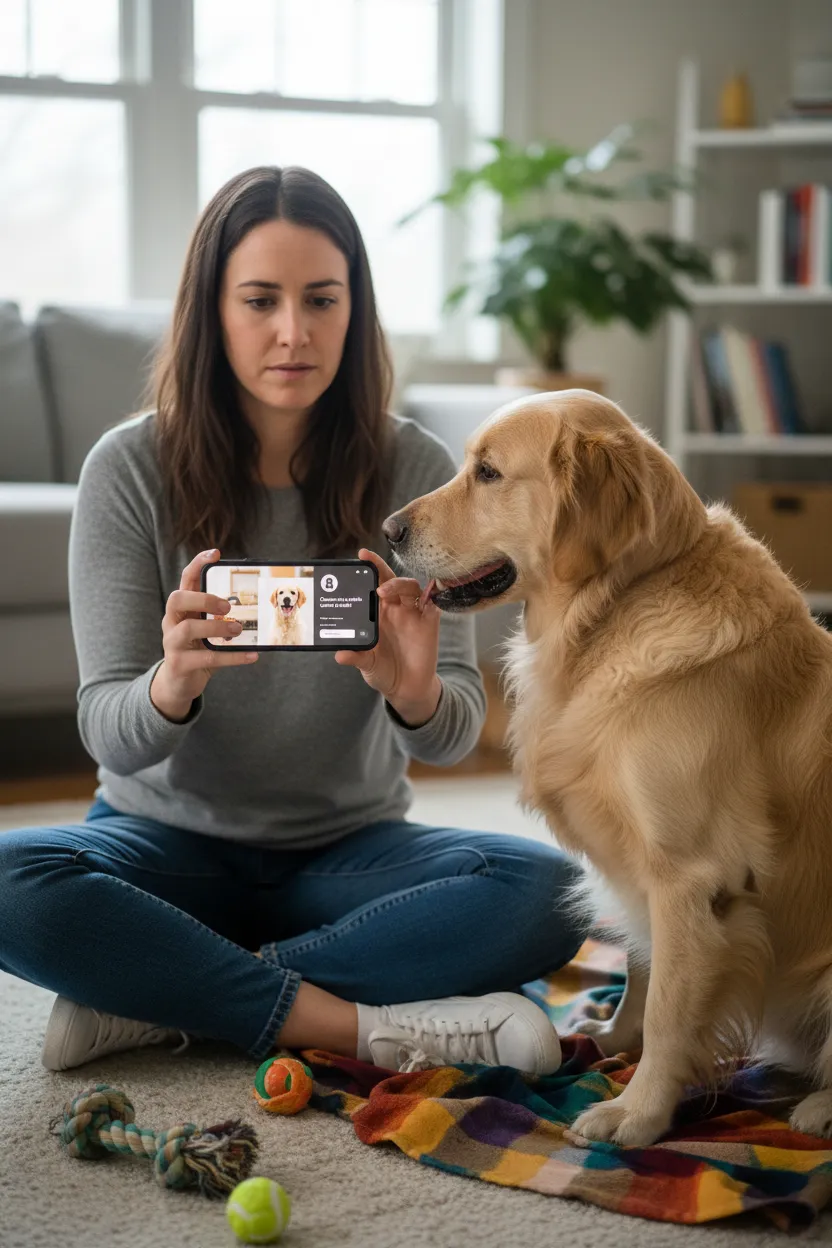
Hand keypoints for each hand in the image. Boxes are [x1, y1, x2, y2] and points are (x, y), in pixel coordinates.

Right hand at [150, 548, 257, 721]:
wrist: (180, 684)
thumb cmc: (199, 650)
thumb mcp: (207, 629)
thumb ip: (222, 617)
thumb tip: (258, 605)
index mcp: (182, 608)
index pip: (186, 579)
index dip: (198, 564)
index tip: (216, 554)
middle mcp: (172, 622)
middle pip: (177, 599)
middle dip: (203, 598)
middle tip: (228, 605)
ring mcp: (172, 643)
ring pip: (188, 628)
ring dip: (216, 628)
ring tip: (238, 630)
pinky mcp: (179, 664)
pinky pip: (206, 658)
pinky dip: (232, 657)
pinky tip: (251, 655)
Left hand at [334, 548, 441, 726]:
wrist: (407, 688)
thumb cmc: (384, 671)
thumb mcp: (367, 665)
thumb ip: (356, 657)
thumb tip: (340, 655)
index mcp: (377, 613)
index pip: (373, 583)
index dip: (370, 568)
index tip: (360, 556)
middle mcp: (395, 609)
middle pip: (390, 579)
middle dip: (380, 567)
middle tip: (367, 559)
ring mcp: (413, 614)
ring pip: (409, 588)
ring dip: (398, 585)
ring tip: (382, 591)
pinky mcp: (429, 623)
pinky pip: (433, 604)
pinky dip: (431, 598)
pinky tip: (426, 596)